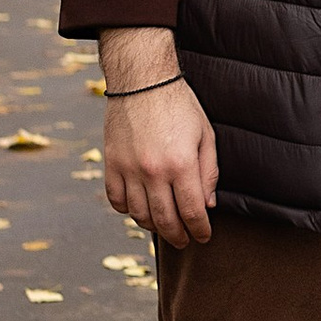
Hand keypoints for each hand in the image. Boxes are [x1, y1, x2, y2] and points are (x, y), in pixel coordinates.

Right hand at [99, 37, 217, 247]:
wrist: (142, 79)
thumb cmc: (179, 104)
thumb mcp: (205, 134)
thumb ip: (209, 172)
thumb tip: (207, 204)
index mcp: (181, 164)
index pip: (192, 212)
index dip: (199, 229)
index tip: (203, 236)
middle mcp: (153, 172)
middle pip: (165, 220)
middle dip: (178, 236)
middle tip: (184, 241)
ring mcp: (129, 169)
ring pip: (139, 214)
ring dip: (153, 227)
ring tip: (163, 228)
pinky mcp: (111, 163)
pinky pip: (116, 199)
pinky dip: (126, 210)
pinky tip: (138, 209)